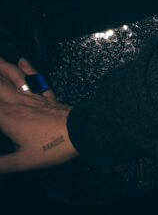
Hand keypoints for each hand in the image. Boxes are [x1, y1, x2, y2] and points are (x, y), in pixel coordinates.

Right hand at [0, 57, 76, 171]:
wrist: (83, 132)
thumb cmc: (54, 147)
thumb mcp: (21, 162)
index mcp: (8, 118)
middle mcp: (19, 103)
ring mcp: (35, 98)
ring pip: (15, 78)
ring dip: (3, 66)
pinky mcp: (49, 98)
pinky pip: (36, 80)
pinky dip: (29, 69)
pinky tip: (23, 60)